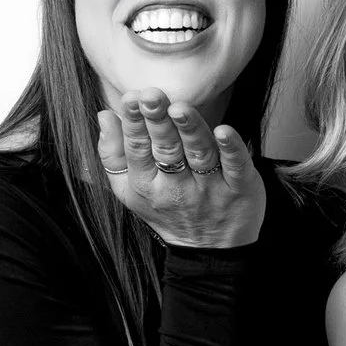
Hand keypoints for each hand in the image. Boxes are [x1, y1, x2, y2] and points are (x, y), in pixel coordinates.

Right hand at [96, 88, 264, 247]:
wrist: (211, 249)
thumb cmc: (167, 209)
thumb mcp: (130, 190)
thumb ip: (113, 154)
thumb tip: (105, 115)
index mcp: (147, 186)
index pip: (138, 150)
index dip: (134, 124)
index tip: (132, 98)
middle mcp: (177, 188)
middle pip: (167, 150)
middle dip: (158, 121)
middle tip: (152, 96)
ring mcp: (210, 188)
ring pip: (199, 154)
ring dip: (190, 130)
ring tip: (180, 108)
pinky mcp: (240, 188)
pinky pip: (236, 166)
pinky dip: (231, 149)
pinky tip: (224, 131)